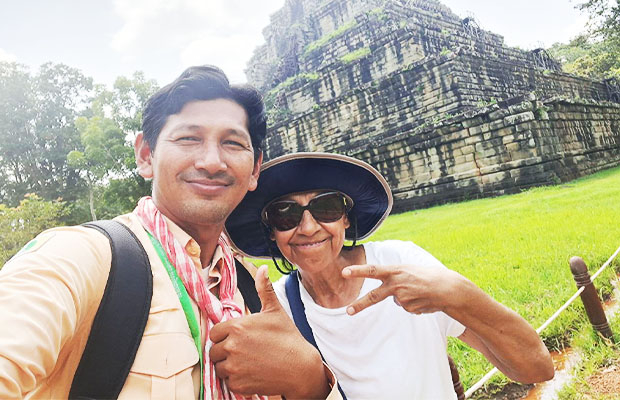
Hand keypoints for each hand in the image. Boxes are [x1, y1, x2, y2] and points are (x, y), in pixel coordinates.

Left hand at [209, 266, 330, 398]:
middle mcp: (232, 346)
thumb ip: (264, 289)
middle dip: (225, 352)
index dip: (225, 336)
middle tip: (244, 352)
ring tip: (248, 363)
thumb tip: (262, 268)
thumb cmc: (288, 338)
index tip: (238, 339)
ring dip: (229, 366)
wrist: (300, 368)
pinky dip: (237, 380)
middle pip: (214, 350)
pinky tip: (251, 374)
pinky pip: (228, 382)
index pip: (215, 333)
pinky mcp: (238, 384)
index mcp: (237, 327)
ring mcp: (234, 366)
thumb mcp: (275, 311)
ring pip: (219, 367)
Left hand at [342, 264, 465, 315]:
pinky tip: (423, 298)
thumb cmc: (428, 275)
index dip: (358, 271)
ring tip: (419, 291)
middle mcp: (396, 284)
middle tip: (348, 311)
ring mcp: (402, 298)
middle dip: (360, 304)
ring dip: (406, 297)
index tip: (344, 272)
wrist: (448, 288)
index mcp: (395, 271)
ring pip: (396, 300)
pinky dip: (413, 303)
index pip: (373, 270)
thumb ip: (394, 276)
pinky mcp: (409, 308)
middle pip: (374, 296)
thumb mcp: (408, 269)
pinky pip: (406, 307)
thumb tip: (389, 294)